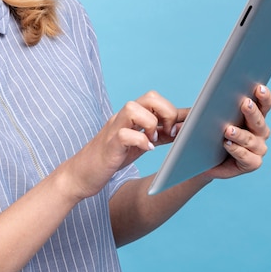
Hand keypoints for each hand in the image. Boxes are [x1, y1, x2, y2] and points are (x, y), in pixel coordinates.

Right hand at [66, 91, 182, 199]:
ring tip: (154, 141)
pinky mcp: (109, 145)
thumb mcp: (141, 142)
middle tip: (169, 134)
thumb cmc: (113, 157)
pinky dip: (140, 140)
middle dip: (167, 113)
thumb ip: (160, 133)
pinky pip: (125, 134)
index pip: (158, 100)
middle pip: (150, 96)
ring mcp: (114, 129)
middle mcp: (123, 116)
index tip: (188, 127)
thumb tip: (185, 127)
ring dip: (151, 124)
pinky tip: (146, 150)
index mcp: (133, 115)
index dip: (177, 111)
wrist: (82, 174)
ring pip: (134, 108)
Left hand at [202, 85, 270, 179]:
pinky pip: (248, 158)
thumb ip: (213, 105)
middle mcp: (260, 132)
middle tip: (244, 103)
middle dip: (252, 112)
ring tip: (228, 129)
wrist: (200, 158)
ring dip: (240, 134)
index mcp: (254, 116)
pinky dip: (237, 150)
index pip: (265, 104)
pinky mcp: (252, 163)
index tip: (259, 87)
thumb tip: (212, 94)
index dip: (264, 96)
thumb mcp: (208, 116)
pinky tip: (227, 144)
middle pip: (259, 121)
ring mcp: (258, 149)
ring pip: (251, 140)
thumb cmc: (206, 132)